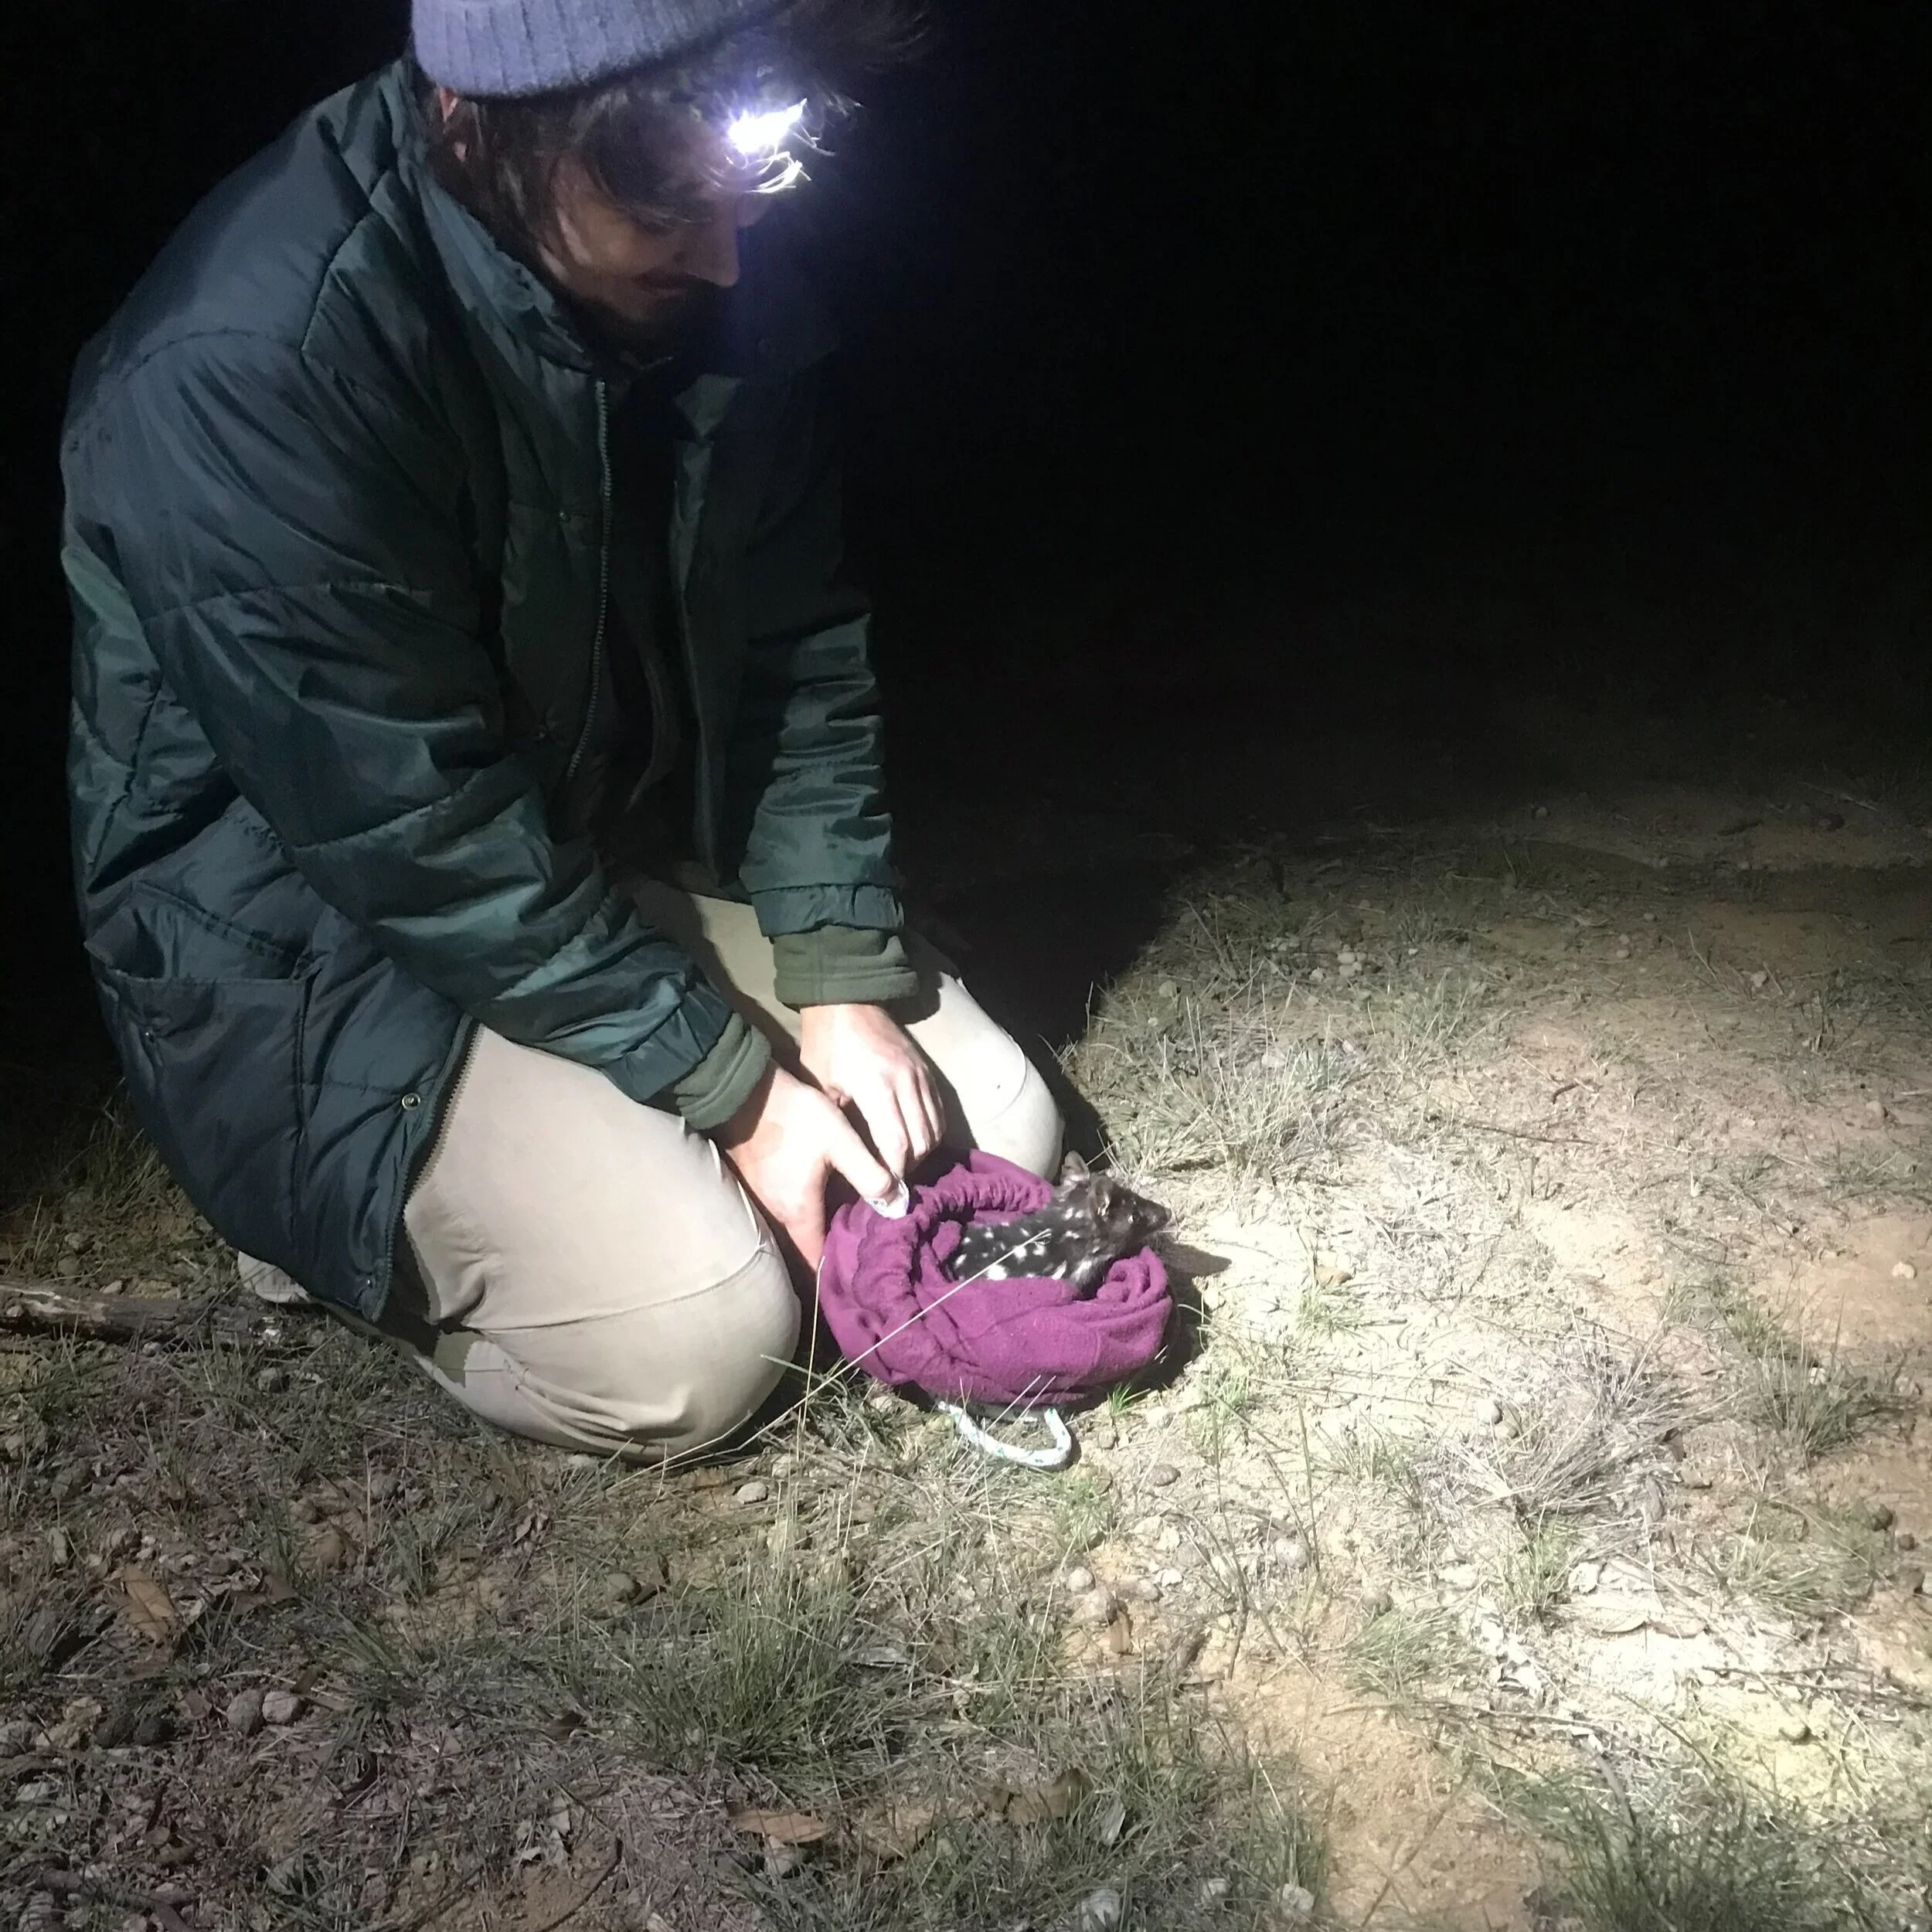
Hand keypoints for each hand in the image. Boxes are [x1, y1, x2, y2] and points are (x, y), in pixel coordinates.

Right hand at [714, 1063, 897, 1271]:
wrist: (746, 1090)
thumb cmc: (795, 1117)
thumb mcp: (840, 1141)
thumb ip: (869, 1173)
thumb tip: (897, 1202)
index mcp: (798, 1212)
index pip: (818, 1260)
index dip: (841, 1267)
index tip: (867, 1264)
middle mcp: (778, 1213)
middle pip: (811, 1243)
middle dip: (838, 1245)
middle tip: (871, 1237)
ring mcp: (767, 1198)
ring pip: (802, 1224)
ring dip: (826, 1224)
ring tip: (859, 1216)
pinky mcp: (763, 1181)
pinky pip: (792, 1206)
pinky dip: (813, 1207)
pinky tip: (835, 1192)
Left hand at [797, 1002, 944, 1183]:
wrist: (846, 999)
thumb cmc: (825, 1045)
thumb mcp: (822, 1087)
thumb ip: (840, 1124)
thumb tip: (849, 1165)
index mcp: (876, 1087)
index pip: (897, 1144)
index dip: (893, 1173)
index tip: (881, 1192)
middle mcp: (906, 1082)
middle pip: (922, 1142)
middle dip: (908, 1168)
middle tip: (890, 1184)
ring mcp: (921, 1076)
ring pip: (936, 1130)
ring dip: (922, 1153)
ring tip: (902, 1166)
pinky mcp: (928, 1071)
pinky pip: (939, 1112)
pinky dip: (931, 1133)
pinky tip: (915, 1143)